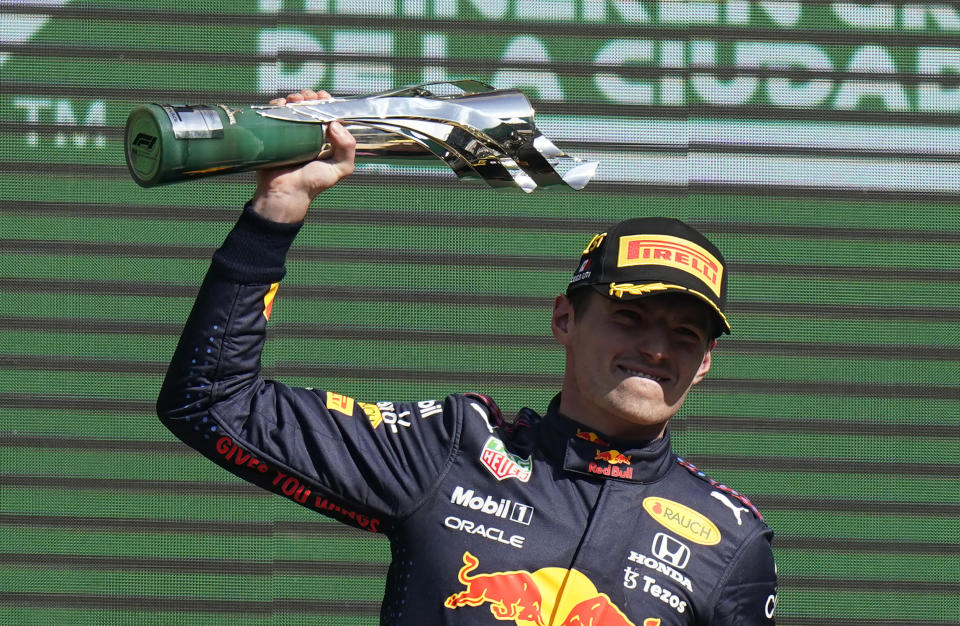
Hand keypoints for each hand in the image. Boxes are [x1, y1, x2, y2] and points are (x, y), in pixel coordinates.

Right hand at [249, 89, 356, 222]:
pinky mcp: (273, 134)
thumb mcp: (340, 168)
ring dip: (294, 98)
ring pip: (292, 107)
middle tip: (307, 99)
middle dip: (309, 97)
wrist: (284, 193)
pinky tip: (281, 105)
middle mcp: (308, 133)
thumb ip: (347, 148)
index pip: (328, 113)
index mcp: (325, 138)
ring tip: (294, 100)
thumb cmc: (312, 183)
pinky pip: (274, 113)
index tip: (323, 97)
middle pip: (309, 106)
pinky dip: (277, 104)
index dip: (327, 102)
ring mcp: (289, 133)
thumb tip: (335, 124)